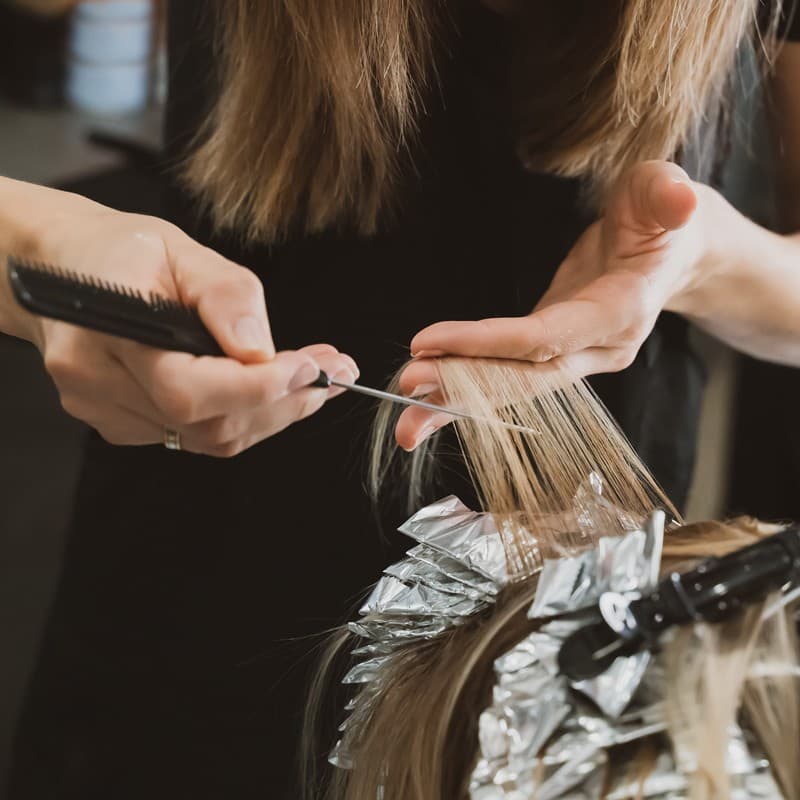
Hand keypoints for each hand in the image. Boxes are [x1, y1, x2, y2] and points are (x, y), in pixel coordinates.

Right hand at [20, 204, 356, 455]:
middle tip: (330, 375)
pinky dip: (240, 419)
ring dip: (269, 415)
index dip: (258, 388)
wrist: (64, 268)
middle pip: (204, 424)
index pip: (188, 387)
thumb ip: (224, 296)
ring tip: (311, 383)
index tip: (313, 367)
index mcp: (108, 327)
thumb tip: (261, 353)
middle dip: (281, 404)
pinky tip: (266, 393)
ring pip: (204, 439)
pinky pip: (191, 438)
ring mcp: (102, 408)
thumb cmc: (120, 251)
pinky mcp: (115, 423)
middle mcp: (96, 378)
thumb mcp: (179, 249)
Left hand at [395, 160, 706, 449]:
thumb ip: (668, 195)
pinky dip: (468, 394)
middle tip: (407, 383)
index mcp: (622, 313)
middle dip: (464, 383)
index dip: (488, 343)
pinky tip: (429, 409)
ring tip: (407, 422)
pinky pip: (508, 380)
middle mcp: (598, 348)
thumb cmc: (660, 217)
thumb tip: (680, 199)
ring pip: (513, 389)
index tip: (430, 342)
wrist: (669, 252)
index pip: (546, 338)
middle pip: (525, 377)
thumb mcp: (663, 192)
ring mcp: (576, 358)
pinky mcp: (554, 356)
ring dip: (458, 403)